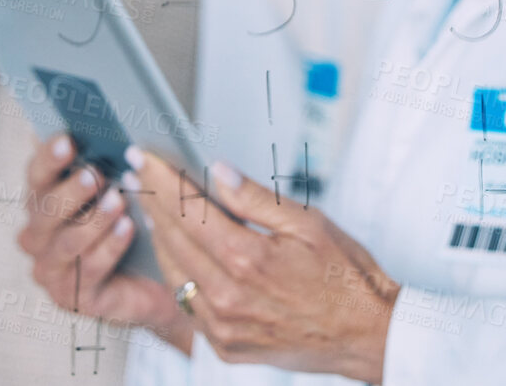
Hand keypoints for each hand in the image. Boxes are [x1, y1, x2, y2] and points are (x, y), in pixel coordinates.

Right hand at [16, 134, 196, 354]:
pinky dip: (109, 247)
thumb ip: (107, 160)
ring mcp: (51, 270)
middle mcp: (37, 236)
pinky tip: (128, 230)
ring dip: (93, 220)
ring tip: (118, 201)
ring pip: (66, 242)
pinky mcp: (72, 298)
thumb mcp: (121, 187)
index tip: (68, 139)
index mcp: (42, 201)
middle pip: (44, 209)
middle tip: (96, 174)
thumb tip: (109, 128)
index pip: (36, 175)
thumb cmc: (134, 225)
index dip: (48, 157)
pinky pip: (88, 271)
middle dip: (71, 190)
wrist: (156, 280)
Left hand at [128, 147, 398, 381]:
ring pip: (174, 272)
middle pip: (173, 238)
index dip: (160, 180)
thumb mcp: (308, 222)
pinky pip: (188, 304)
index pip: (188, 210)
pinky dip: (178, 273)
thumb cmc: (345, 278)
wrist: (368, 335)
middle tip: (137, 175)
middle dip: (152, 201)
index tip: (142, 158)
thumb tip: (217, 172)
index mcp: (248, 260)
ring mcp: (225, 327)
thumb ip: (254, 198)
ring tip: (150, 207)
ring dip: (159, 237)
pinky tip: (176, 252)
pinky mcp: (227, 346)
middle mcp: (229, 297)